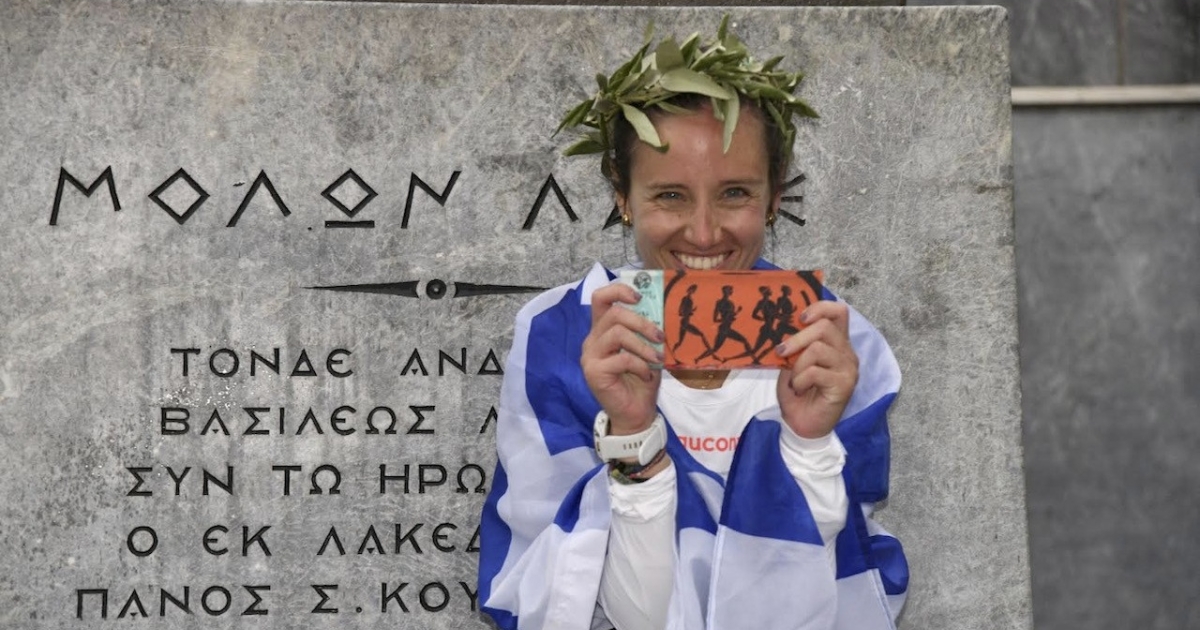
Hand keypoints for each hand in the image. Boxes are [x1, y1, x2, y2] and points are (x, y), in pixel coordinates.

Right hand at [580, 282, 664, 434]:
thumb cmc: (641, 381)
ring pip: (617, 333)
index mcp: (603, 330)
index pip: (600, 298)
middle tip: (660, 336)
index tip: (639, 297)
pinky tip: (647, 376)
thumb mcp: (648, 351)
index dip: (618, 291)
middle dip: (641, 322)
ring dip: (643, 345)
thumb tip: (663, 311)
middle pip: (613, 314)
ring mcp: (591, 356)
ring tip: (657, 359)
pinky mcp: (594, 372)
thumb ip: (647, 332)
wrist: (635, 414)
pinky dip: (640, 366)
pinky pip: (622, 359)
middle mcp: (592, 340)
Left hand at [775, 301, 858, 438]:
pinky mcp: (845, 384)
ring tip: (794, 379)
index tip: (800, 318)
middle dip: (797, 338)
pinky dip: (800, 379)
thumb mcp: (791, 362)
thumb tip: (783, 324)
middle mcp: (846, 353)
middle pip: (825, 327)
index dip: (820, 308)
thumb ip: (794, 343)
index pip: (839, 312)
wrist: (801, 425)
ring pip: (819, 348)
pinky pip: (816, 371)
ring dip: (798, 364)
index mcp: (836, 343)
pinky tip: (799, 389)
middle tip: (781, 352)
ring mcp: (848, 368)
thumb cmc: (797, 392)